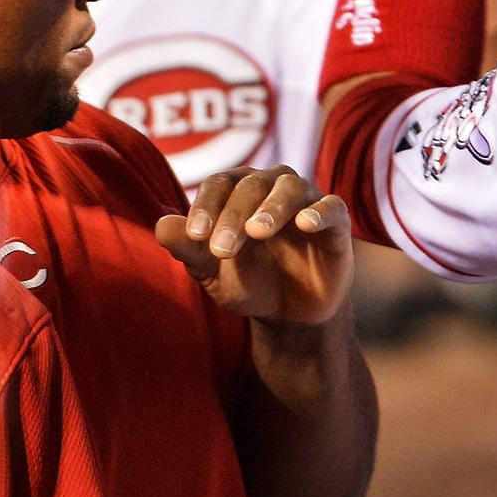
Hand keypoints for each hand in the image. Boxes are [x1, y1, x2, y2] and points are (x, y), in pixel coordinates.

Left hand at [158, 166, 352, 326]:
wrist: (290, 312)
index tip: (195, 234)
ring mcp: (307, 201)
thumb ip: (188, 250)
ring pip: (290, 187)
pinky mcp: (337, 222)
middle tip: (222, 249)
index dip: (206, 204)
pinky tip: (306, 224)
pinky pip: (332, 206)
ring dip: (272, 207)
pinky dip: (320, 211)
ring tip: (257, 232)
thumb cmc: (248, 282)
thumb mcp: (213, 272)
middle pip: (252, 184)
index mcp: (239, 191)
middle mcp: (273, 187)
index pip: (220, 183)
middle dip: (234, 215)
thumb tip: (160, 226)